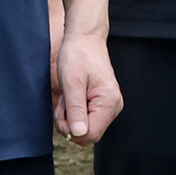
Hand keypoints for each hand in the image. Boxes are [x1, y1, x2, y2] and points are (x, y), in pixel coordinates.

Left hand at [51, 31, 121, 145]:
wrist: (85, 39)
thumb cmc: (78, 55)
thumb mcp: (72, 82)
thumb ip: (75, 110)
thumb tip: (79, 133)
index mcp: (109, 102)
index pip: (92, 135)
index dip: (72, 130)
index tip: (62, 113)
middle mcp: (114, 106)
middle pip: (89, 133)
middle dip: (70, 123)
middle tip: (62, 103)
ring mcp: (109, 105)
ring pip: (86, 127)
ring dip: (71, 116)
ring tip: (67, 96)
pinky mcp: (103, 103)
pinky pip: (87, 118)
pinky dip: (74, 111)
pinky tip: (72, 97)